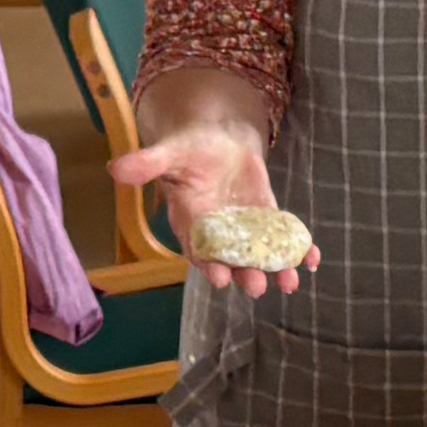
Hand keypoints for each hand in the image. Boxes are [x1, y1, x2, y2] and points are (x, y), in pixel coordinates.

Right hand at [114, 117, 306, 286]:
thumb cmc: (191, 147)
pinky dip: (298, 249)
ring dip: (276, 269)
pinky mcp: (268, 219)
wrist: (220, 140)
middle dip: (246, 273)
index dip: (209, 264)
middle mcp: (220, 232)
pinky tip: (312, 258)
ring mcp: (246, 228)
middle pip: (232, 259)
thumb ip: (148, 163)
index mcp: (192, 221)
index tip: (221, 277)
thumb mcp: (171, 151)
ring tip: (290, 282)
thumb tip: (114, 169)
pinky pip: (282, 238)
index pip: (199, 248)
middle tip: (258, 286)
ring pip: (260, 254)